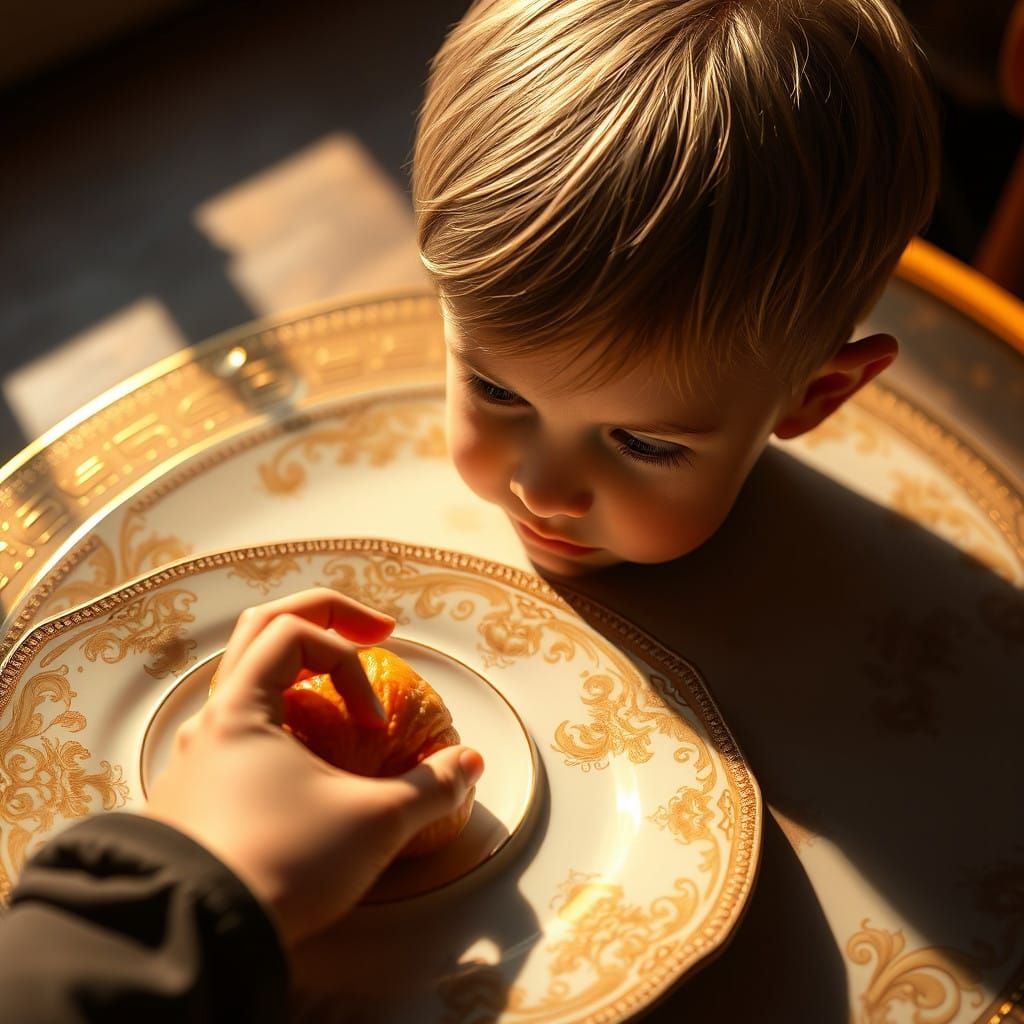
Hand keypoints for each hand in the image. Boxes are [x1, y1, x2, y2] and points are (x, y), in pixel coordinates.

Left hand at [143, 588, 483, 946]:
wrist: (201, 938)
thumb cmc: (284, 862)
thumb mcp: (374, 822)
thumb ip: (430, 787)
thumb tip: (469, 763)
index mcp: (240, 706)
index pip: (297, 635)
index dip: (349, 662)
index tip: (375, 722)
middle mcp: (209, 721)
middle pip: (262, 630)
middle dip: (327, 619)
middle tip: (377, 629)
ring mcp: (194, 760)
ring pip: (244, 684)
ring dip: (299, 676)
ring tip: (339, 703)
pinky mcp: (192, 799)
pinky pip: (236, 736)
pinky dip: (279, 724)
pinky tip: (305, 768)